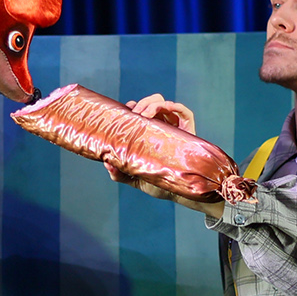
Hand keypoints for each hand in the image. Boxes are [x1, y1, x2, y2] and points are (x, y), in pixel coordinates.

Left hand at [103, 93, 223, 216]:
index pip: (141, 110)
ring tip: (145, 115)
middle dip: (142, 104)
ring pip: (165, 103)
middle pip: (152, 102)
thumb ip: (119, 173)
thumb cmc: (156, 184)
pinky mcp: (189, 132)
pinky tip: (166, 109)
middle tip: (136, 115)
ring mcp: (175, 128)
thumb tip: (107, 164)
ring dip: (153, 104)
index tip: (126, 111)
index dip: (134, 106)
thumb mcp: (134, 178)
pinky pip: (185, 112)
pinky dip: (175, 106)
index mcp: (149, 133)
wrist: (176, 194)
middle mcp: (162, 127)